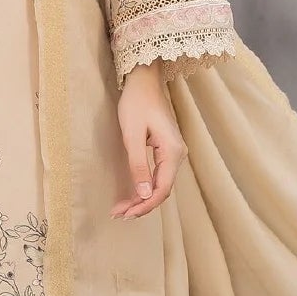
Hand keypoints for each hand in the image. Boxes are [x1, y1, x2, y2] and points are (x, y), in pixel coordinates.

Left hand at [111, 63, 186, 217]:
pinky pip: (158, 175)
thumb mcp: (132, 135)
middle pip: (162, 189)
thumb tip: (144, 194)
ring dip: (142, 198)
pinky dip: (144, 186)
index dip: (145, 205)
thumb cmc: (136, 103)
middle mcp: (178, 154)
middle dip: (141, 205)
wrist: (143, 80)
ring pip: (160, 184)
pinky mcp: (166, 150)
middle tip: (118, 214)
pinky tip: (132, 194)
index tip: (126, 214)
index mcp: (172, 151)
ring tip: (122, 208)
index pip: (162, 189)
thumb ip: (138, 165)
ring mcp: (173, 153)